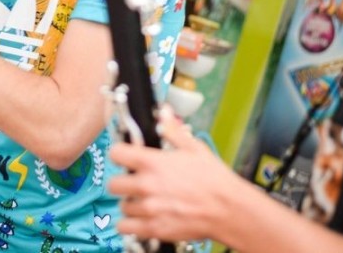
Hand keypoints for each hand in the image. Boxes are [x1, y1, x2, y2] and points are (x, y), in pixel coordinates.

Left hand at [108, 108, 236, 242]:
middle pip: (113, 183)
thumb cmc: (214, 180)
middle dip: (123, 182)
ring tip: (146, 201)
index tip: (125, 157)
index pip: (116, 153)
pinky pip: (125, 227)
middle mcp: (146, 185)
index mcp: (153, 163)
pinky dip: (131, 224)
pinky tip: (143, 218)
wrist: (229, 210)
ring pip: (122, 206)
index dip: (120, 153)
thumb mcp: (194, 148)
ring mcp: (149, 209)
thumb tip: (163, 113)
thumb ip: (172, 130)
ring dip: (131, 203)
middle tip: (135, 183)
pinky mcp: (154, 229)